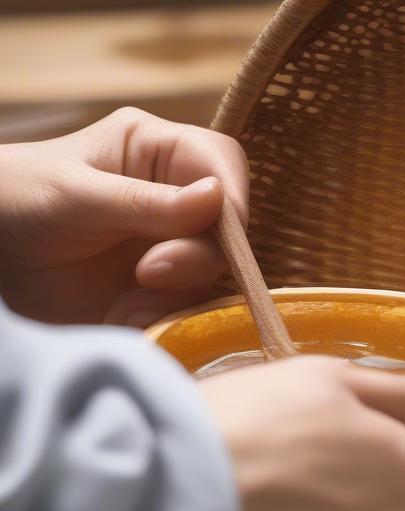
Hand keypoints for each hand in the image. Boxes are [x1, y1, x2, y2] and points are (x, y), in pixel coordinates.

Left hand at [0, 107, 247, 326]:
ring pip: (216, 269)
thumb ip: (147, 202)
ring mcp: (172, 245)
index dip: (232, 194)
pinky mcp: (164, 291)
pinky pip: (192, 305)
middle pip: (229, 224)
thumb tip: (218, 197)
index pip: (221, 162)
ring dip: (183, 287)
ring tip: (134, 291)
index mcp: (154, 151)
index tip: (223, 229)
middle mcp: (173, 197)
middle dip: (200, 252)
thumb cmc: (17, 203)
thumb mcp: (77, 196)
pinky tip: (128, 312)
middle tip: (150, 272)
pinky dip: (169, 314)